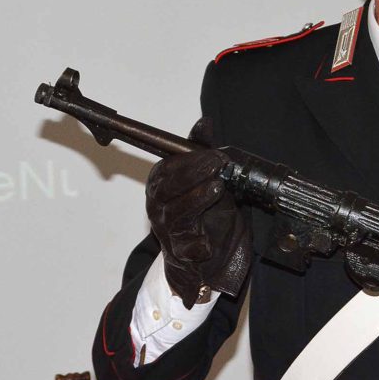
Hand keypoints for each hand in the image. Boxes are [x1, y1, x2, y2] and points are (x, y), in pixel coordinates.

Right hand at [145, 121, 250, 308]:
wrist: (213, 256)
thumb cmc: (207, 213)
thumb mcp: (209, 178)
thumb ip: (203, 152)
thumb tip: (204, 122)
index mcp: (162, 184)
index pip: (168, 168)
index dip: (191, 160)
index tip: (215, 153)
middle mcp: (159, 206)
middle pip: (167, 188)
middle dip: (193, 173)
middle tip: (219, 164)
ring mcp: (168, 230)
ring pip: (175, 213)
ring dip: (196, 200)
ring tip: (217, 188)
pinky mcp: (181, 252)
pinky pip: (184, 247)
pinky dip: (195, 244)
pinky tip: (207, 241)